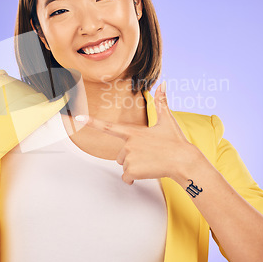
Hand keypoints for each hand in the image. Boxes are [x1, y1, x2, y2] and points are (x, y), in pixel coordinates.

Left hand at [75, 82, 202, 184]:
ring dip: (135, 167)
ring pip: (124, 165)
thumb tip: (164, 83)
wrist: (184, 160)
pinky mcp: (132, 170)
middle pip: (120, 154)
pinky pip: (127, 178)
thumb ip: (162, 102)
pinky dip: (134, 178)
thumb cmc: (176, 141)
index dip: (92, 122)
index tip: (78, 118)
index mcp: (133, 131)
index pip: (108, 126)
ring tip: (150, 162)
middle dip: (131, 156)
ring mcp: (129, 157)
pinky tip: (148, 171)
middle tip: (149, 154)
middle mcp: (128, 144)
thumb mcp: (167, 120)